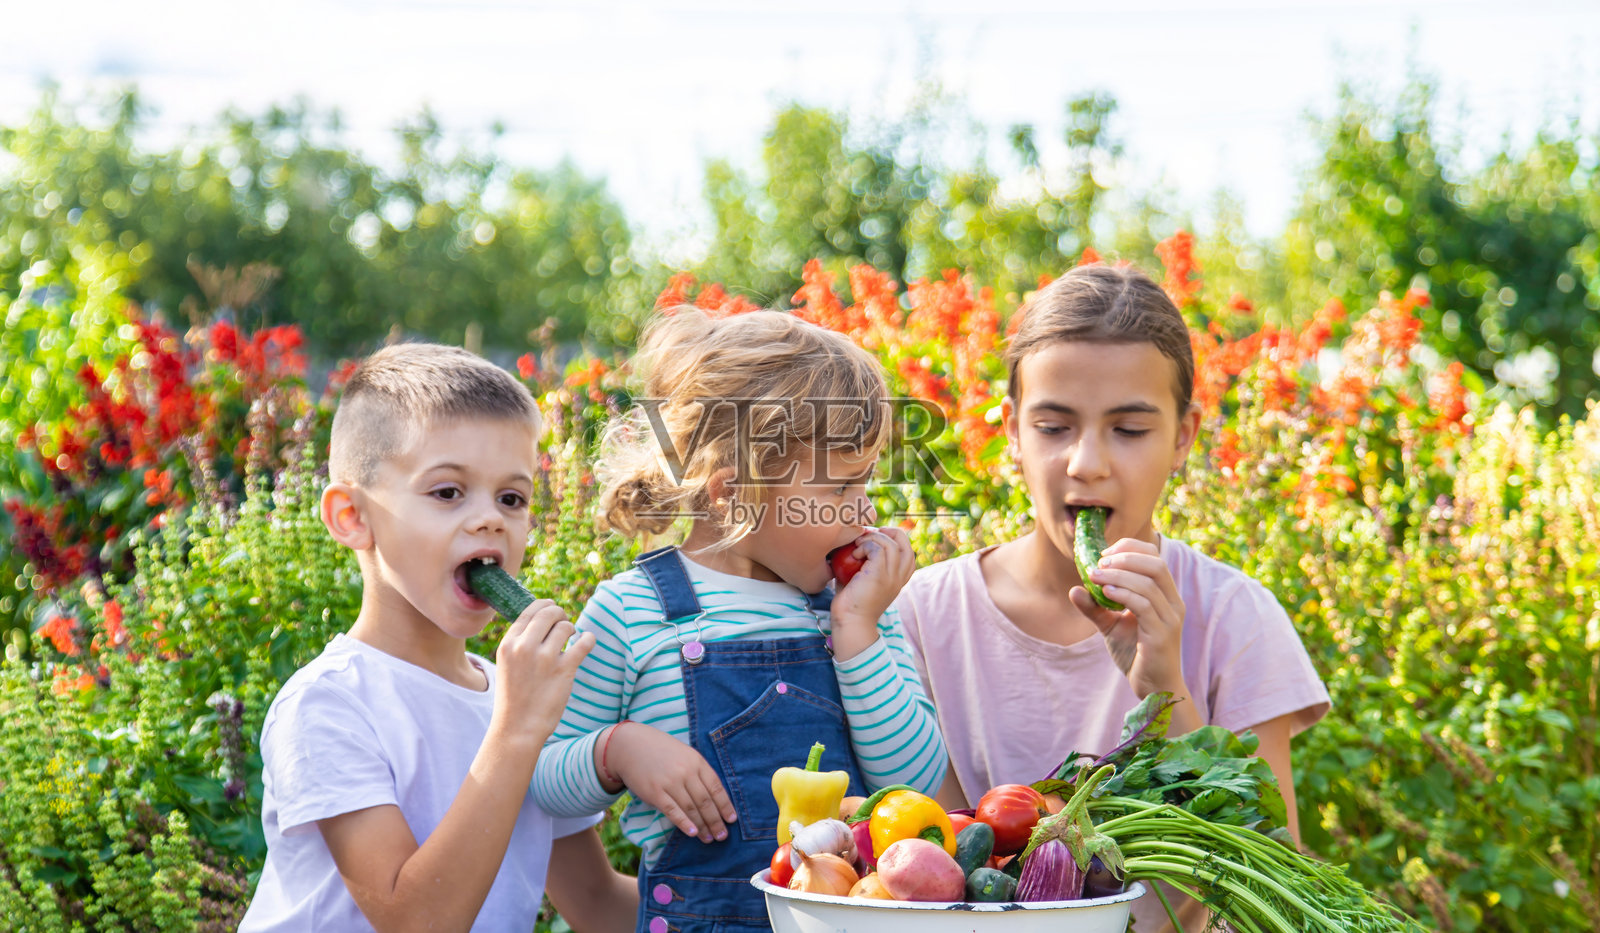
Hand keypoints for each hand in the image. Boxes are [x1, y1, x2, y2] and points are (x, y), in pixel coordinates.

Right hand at [492, 599, 592, 742]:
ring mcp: (544, 658)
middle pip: (549, 613)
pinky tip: (587, 641)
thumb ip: (520, 643)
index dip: (545, 606)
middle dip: (560, 614)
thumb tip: (541, 620)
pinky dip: (588, 639)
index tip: (553, 608)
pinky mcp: (563, 670)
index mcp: (508, 644)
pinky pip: (583, 643)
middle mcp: (524, 647)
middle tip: (565, 623)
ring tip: (573, 637)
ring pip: (566, 627)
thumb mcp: (507, 664)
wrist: (517, 728)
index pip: (530, 611)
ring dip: (572, 629)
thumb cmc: (513, 697)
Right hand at [607, 722, 737, 842]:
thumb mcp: (684, 754)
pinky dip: (684, 823)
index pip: (716, 787)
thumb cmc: (660, 751)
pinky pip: (672, 811)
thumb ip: (698, 771)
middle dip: (716, 821)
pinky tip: (693, 833)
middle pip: (705, 801)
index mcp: (696, 761)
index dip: (725, 805)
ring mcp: (670, 782)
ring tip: (709, 839)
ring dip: (702, 826)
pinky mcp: (655, 793)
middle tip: (722, 836)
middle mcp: (685, 772)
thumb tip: (714, 797)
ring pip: (691, 808)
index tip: (732, 819)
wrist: (629, 745)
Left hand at [828, 527, 914, 659]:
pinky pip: (878, 548)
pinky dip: (865, 545)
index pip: (908, 552)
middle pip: (905, 543)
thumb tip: (848, 547)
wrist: (850, 623)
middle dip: (889, 532)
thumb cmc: (851, 604)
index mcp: (898, 579)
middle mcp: (899, 577)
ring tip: (857, 545)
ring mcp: (892, 576)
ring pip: (890, 543)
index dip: (894, 539)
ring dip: (872, 538)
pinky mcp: (880, 575)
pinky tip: (854, 554)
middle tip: (869, 534)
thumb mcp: (860, 580)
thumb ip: (860, 565)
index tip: (875, 538)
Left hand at [1068, 538, 1185, 696]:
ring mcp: (1170, 618)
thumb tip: (1074, 589)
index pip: (1155, 557)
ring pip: (1149, 582)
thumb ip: (1095, 607)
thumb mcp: (1111, 626)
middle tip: (1098, 563)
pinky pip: (1144, 604)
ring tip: (1095, 575)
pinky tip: (1106, 593)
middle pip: (1156, 563)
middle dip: (1125, 557)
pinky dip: (1123, 593)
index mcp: (1165, 596)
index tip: (1104, 553)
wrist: (1154, 687)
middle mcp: (1173, 603)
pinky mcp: (1162, 634)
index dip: (1130, 548)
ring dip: (1118, 574)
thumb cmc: (1135, 654)